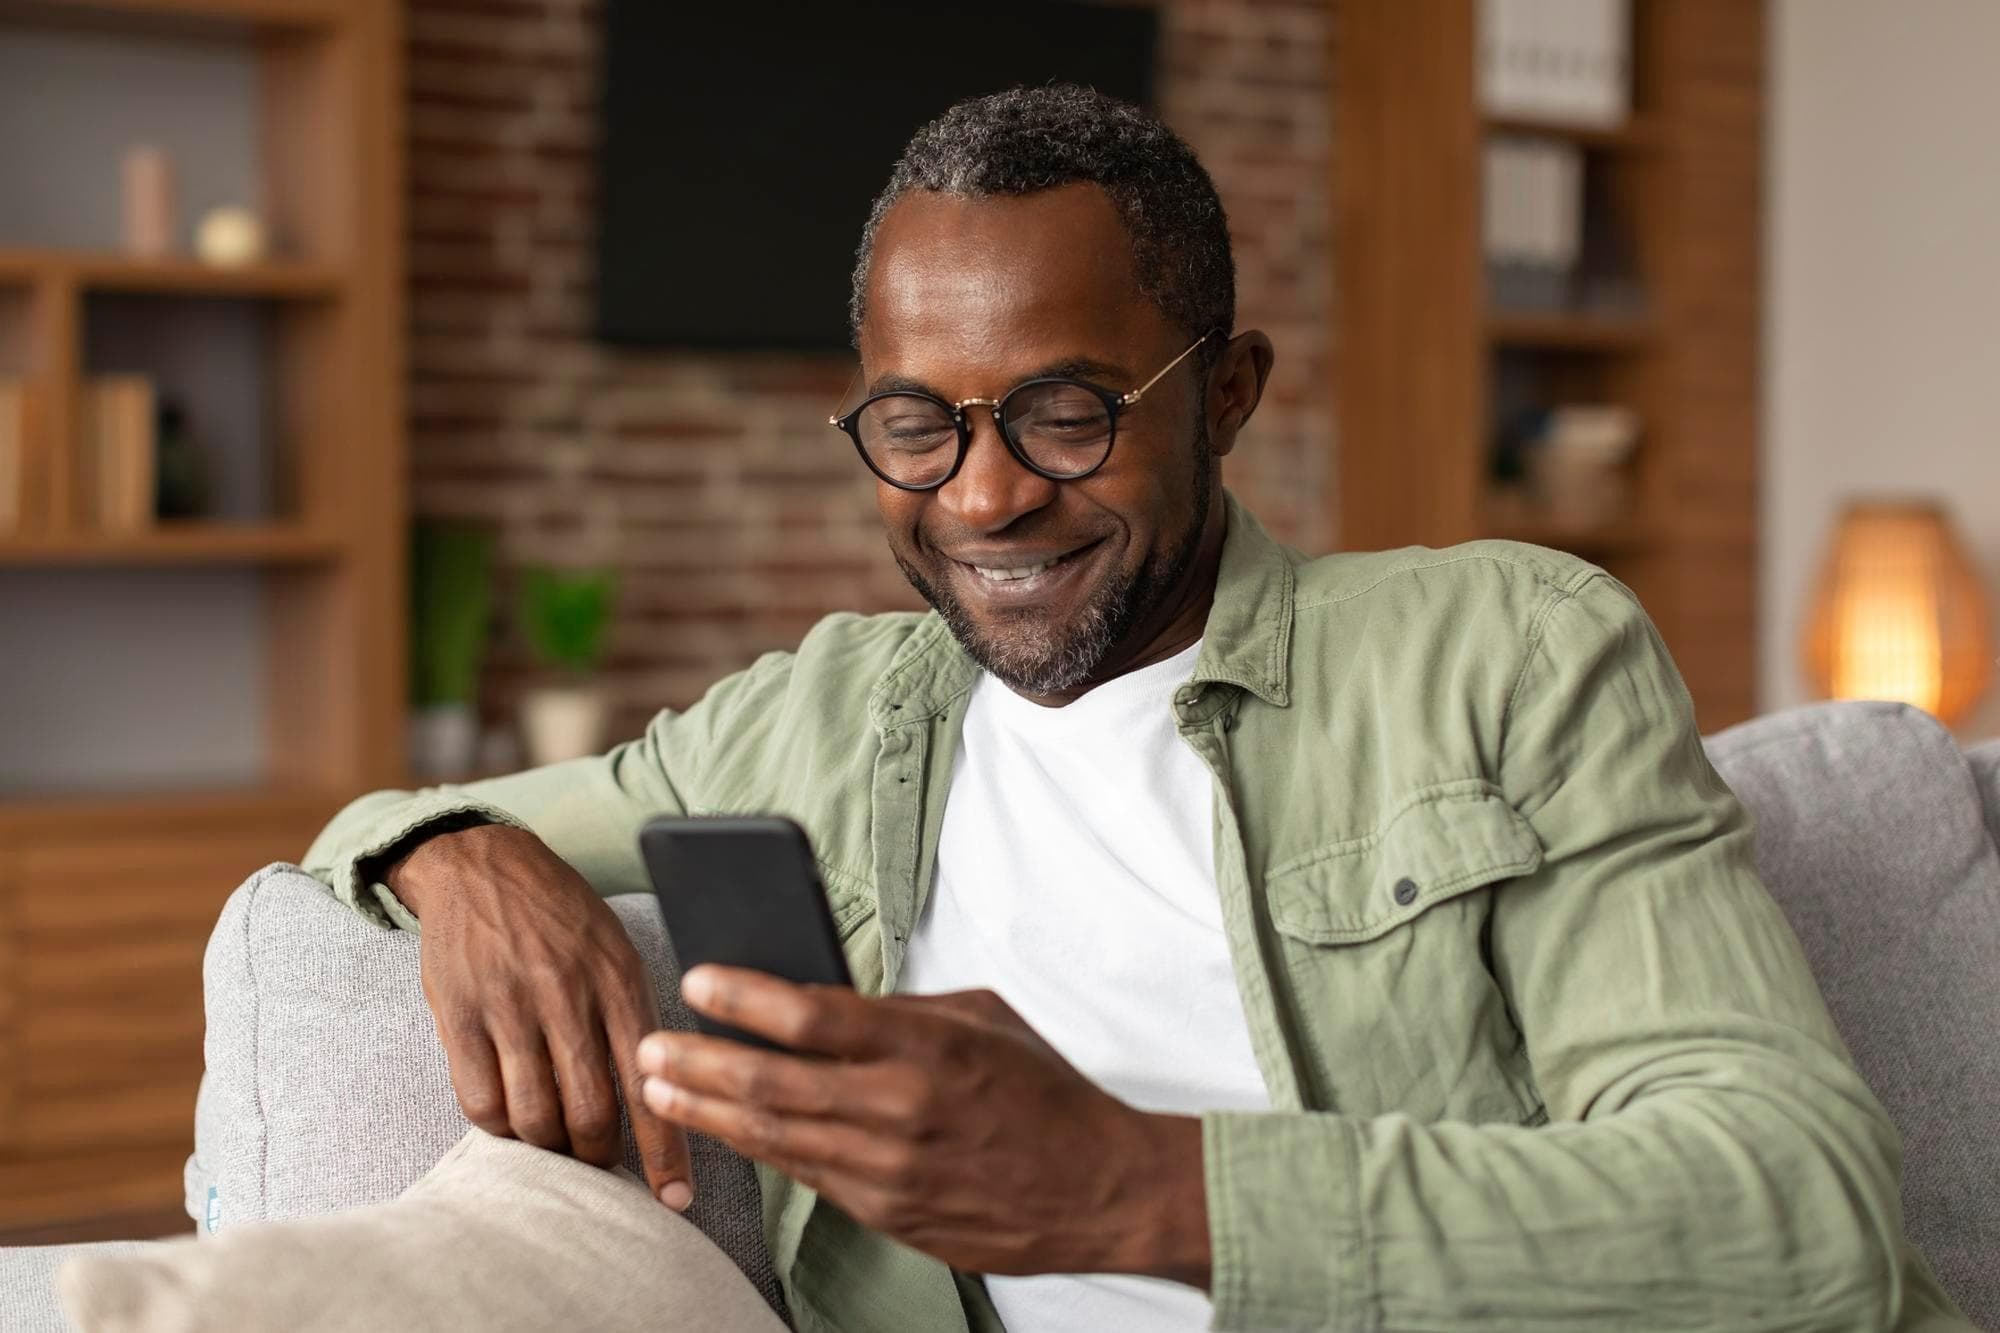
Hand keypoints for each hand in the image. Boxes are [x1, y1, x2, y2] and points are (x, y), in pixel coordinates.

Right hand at [386, 823, 692, 1208]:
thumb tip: (666, 1098)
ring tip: (555, 1145)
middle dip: (598, 1158)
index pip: (651, 1083)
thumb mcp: (617, 950)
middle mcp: (567, 994)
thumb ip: (636, 1018)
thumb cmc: (562, 917)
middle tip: (599, 1168)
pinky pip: (480, 1101)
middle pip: (589, 1113)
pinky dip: (500, 1128)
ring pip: (533, 1116)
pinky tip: (511, 1120)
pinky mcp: (458, 1014)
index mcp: (620, 979)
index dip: (665, 1152)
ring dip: (547, 1148)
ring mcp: (509, 1005)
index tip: (675, 1201)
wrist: (481, 864)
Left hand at [634, 969, 1210, 1283]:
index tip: (700, 978)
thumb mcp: (985, 1019)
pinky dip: (757, 1148)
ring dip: (707, 1110)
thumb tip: (830, 1000)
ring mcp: (890, 1169)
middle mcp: (901, 1108)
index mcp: (927, 1046)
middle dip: (697, 1060)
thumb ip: (903, 1009)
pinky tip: (723, 1129)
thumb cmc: (1044, 1094)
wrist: (1098, 1190)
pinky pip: (806, 1175)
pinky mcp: (888, 1212)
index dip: (744, 996)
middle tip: (650, 1044)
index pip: (813, 1014)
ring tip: (659, 1090)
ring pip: (774, 1135)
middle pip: (772, 1080)